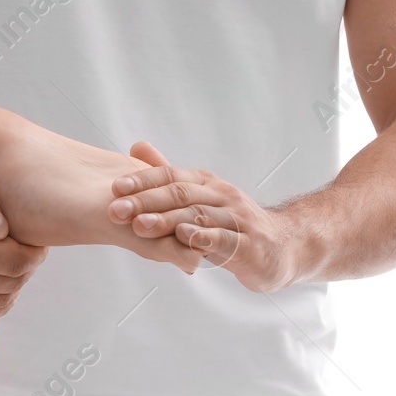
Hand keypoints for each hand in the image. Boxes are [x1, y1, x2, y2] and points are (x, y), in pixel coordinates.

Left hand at [107, 143, 316, 293]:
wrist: (282, 248)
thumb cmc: (233, 224)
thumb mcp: (200, 198)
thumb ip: (168, 175)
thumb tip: (136, 147)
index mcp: (206, 184)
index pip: (171, 176)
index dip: (142, 181)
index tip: (113, 189)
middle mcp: (221, 196)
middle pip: (181, 194)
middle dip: (145, 202)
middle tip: (116, 210)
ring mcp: (237, 219)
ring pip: (198, 215)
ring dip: (167, 220)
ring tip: (140, 225)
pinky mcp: (248, 245)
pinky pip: (224, 239)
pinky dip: (203, 238)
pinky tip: (184, 239)